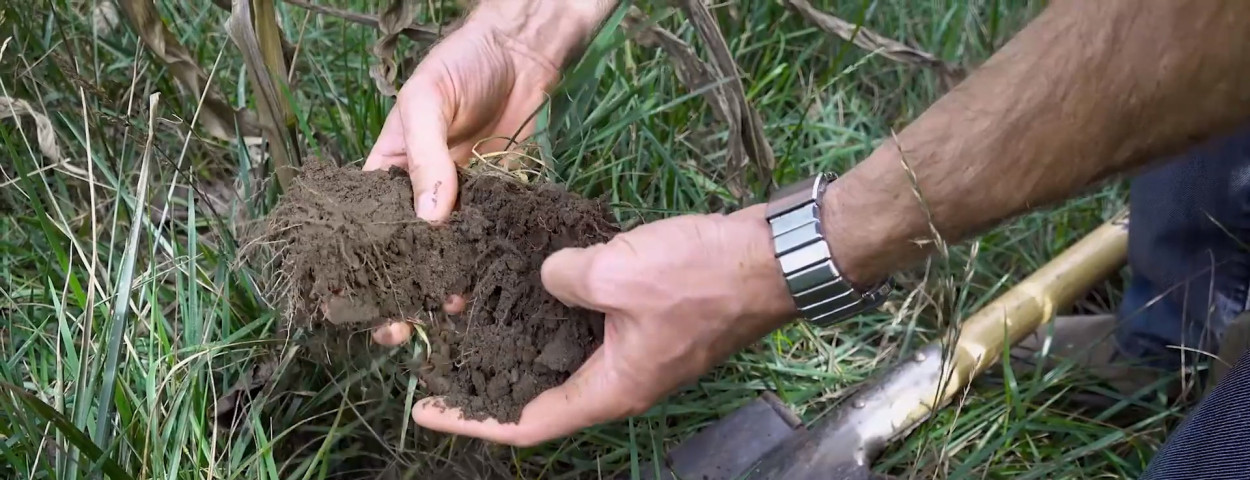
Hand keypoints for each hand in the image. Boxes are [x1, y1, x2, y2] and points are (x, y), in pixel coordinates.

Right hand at [364, 0, 614, 344]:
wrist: (523, 54)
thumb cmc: (461, 65)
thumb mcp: (428, 101)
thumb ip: (425, 157)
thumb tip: (429, 219)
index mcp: (387, 171)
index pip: (364, 227)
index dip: (358, 267)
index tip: (356, 304)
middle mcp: (421, 194)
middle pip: (405, 254)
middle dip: (399, 293)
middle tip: (399, 331)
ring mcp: (462, 203)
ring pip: (448, 256)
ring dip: (444, 287)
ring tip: (447, 313)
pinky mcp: (500, 205)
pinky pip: (490, 243)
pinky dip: (486, 268)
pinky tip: (486, 292)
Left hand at [409, 205, 799, 445]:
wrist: (775, 256)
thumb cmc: (700, 276)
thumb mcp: (616, 274)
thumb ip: (563, 279)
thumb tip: (547, 275)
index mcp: (611, 389)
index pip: (527, 424)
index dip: (471, 422)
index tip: (424, 408)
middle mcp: (621, 380)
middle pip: (541, 392)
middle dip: (489, 375)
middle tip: (441, 351)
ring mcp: (638, 350)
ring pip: (564, 352)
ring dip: (520, 332)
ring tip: (474, 308)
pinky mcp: (649, 320)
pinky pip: (589, 322)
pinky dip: (556, 306)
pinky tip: (531, 275)